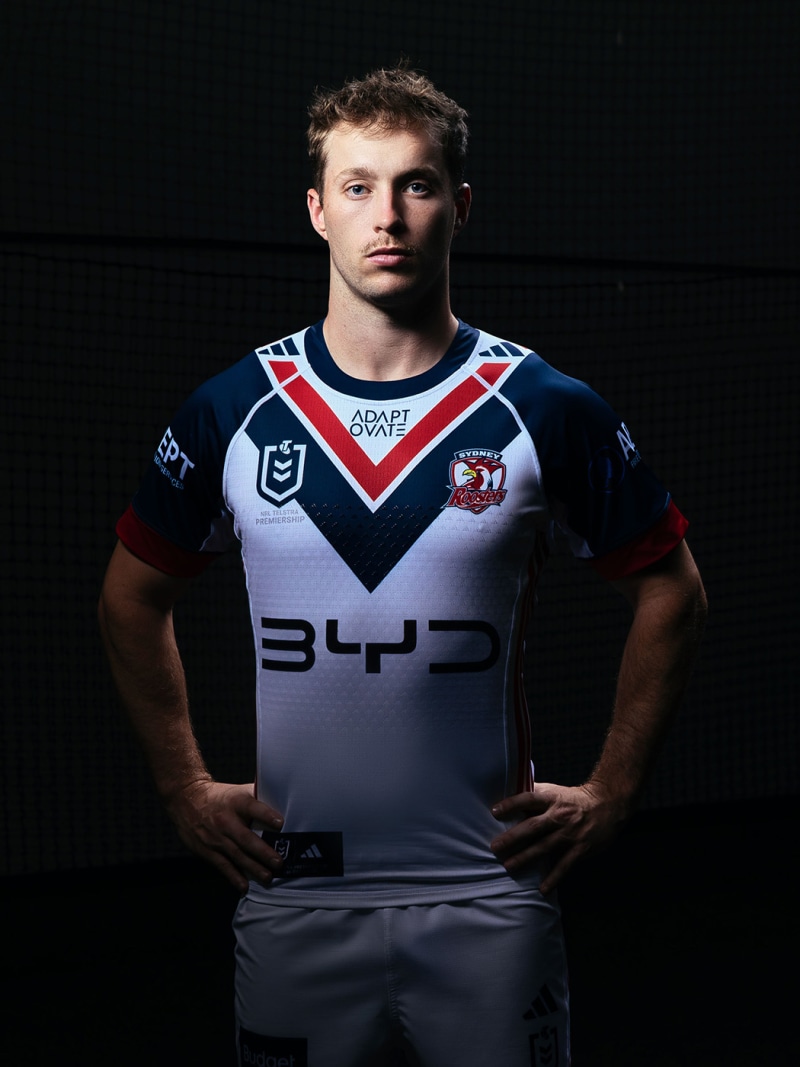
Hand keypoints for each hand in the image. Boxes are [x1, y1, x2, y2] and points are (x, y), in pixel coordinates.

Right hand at [165, 778, 285, 893]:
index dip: (266, 815)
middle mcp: (225, 820)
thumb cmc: (220, 796)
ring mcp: (215, 837)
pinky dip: (234, 877)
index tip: (280, 823)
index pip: (252, 807)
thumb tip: (283, 799)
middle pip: (245, 837)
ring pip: (236, 854)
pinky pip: (222, 865)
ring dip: (253, 868)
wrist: (186, 798)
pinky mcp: (206, 850)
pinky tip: (244, 886)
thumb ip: (258, 797)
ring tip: (268, 877)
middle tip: (278, 862)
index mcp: (235, 802)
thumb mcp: (237, 791)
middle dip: (263, 851)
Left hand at [490, 781, 628, 892]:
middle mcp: (560, 815)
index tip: (494, 811)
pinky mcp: (581, 848)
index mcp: (552, 798)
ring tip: (509, 866)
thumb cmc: (574, 798)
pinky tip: (543, 889)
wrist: (608, 804)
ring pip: (545, 847)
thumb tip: (510, 795)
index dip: (512, 804)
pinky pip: (565, 865)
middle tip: (495, 846)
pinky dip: (554, 878)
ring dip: (526, 857)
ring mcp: (570, 833)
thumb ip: (535, 794)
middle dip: (513, 837)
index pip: (529, 798)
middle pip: (533, 826)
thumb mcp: (555, 791)